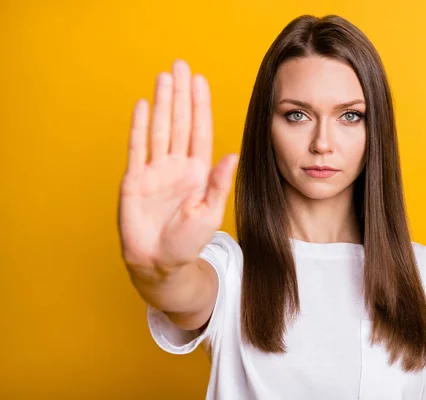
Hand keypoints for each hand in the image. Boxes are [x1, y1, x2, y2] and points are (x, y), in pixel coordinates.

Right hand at [118, 59, 237, 276]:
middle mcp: (177, 165)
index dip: (199, 105)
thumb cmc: (188, 242)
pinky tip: (142, 105)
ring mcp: (155, 170)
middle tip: (180, 65)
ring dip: (161, 103)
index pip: (200, 130)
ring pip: (159, 129)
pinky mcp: (134, 180)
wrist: (160, 263)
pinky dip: (138, 127)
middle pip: (179, 122)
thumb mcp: (210, 213)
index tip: (199, 80)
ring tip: (164, 77)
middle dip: (180, 94)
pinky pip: (137, 148)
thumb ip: (219, 184)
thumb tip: (232, 155)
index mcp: (198, 172)